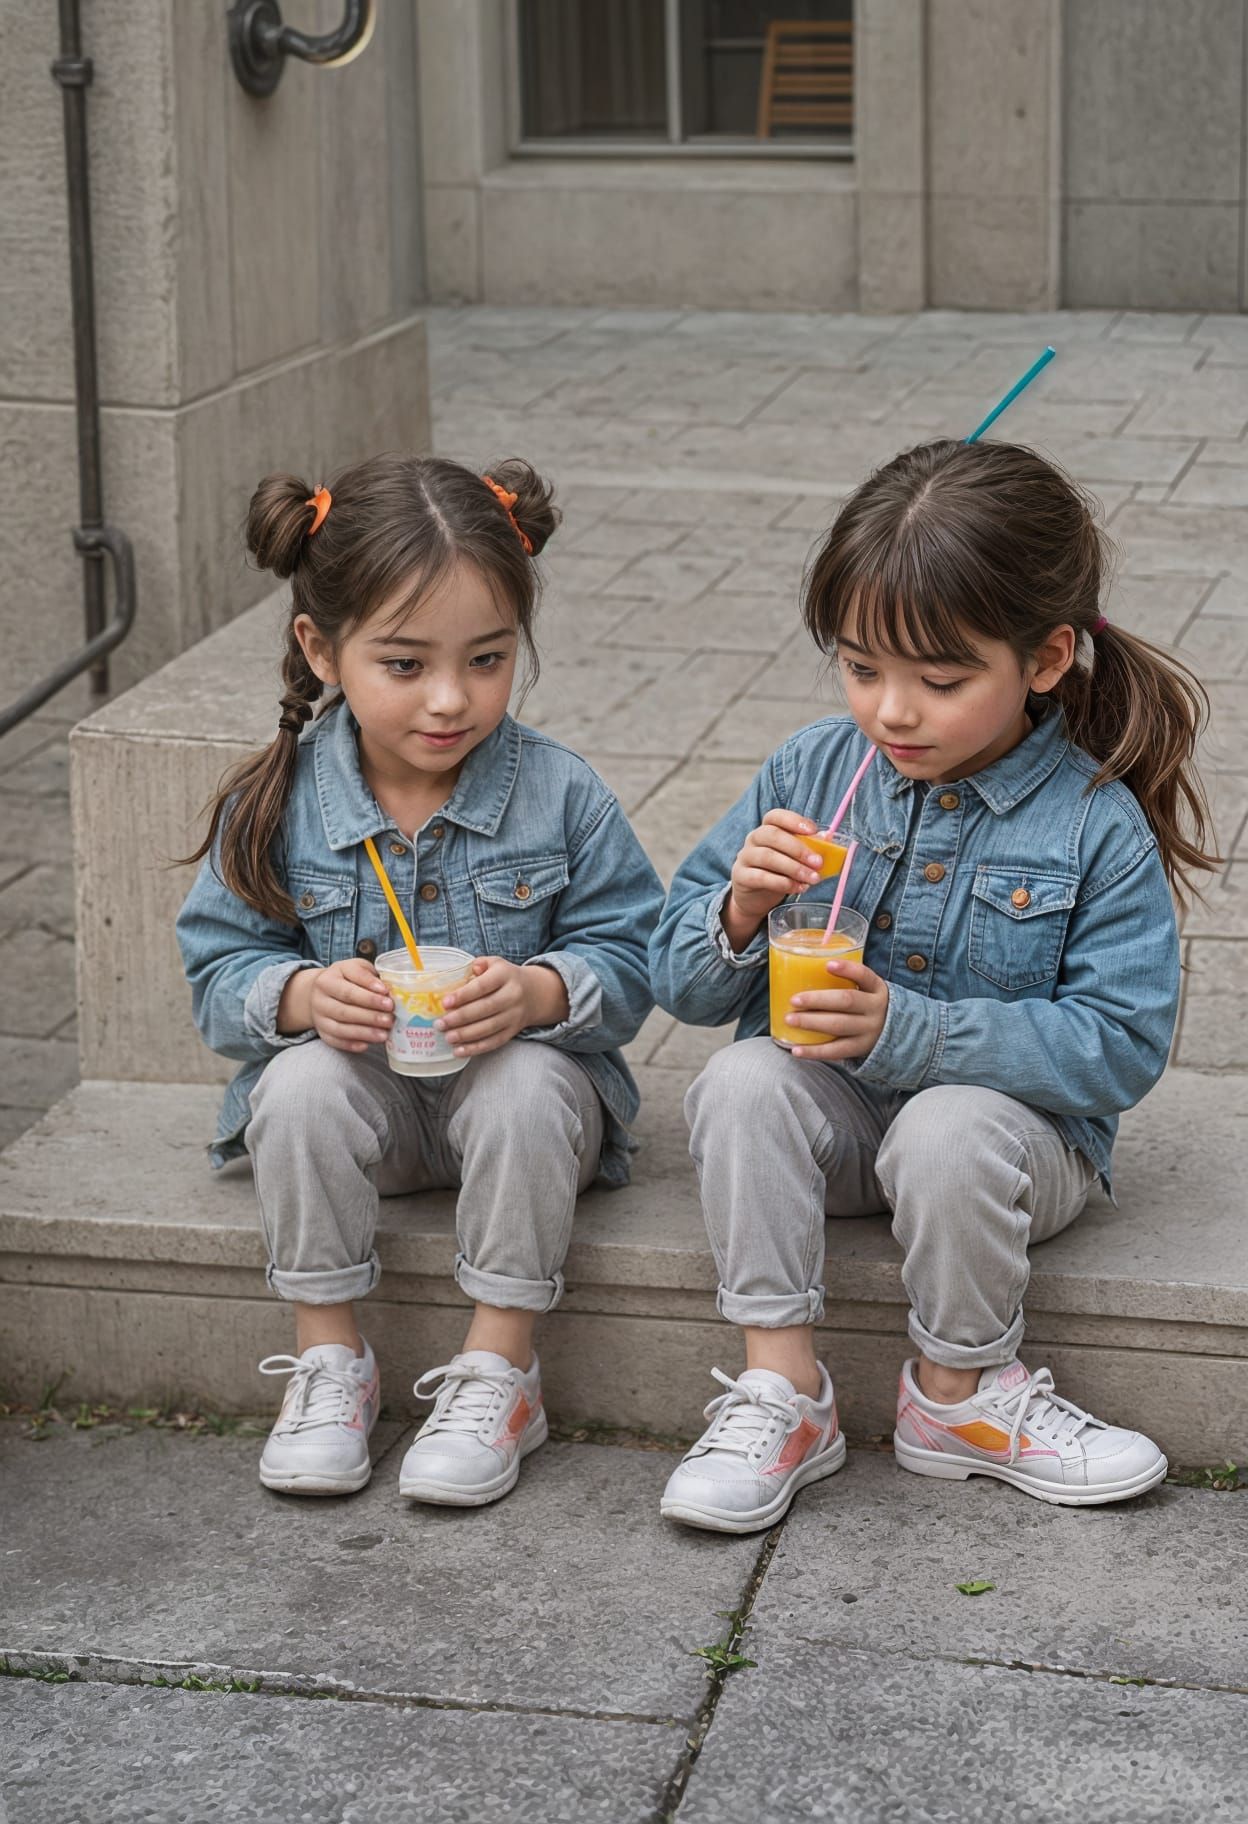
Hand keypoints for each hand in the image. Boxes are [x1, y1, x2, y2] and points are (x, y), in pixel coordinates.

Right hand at [278, 959, 392, 1052]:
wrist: (319, 992)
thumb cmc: (345, 979)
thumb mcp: (355, 968)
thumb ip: (369, 977)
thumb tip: (389, 991)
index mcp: (328, 979)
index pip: (348, 988)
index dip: (368, 994)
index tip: (386, 996)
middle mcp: (320, 998)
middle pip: (345, 1009)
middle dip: (370, 1015)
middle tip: (390, 1019)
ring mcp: (319, 1017)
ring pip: (341, 1028)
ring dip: (364, 1032)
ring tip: (384, 1034)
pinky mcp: (322, 1032)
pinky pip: (336, 1041)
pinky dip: (351, 1045)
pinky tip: (367, 1045)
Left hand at [436, 957, 568, 1057]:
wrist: (536, 993)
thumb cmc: (505, 977)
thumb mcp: (495, 963)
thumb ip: (478, 965)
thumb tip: (462, 973)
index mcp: (505, 975)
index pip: (482, 986)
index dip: (463, 995)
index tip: (445, 1003)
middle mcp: (512, 995)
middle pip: (485, 1009)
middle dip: (460, 1018)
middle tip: (440, 1024)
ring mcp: (514, 1015)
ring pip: (489, 1028)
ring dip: (466, 1035)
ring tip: (447, 1037)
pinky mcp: (513, 1031)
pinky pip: (494, 1042)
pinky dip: (475, 1048)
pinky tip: (459, 1051)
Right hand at [723, 810, 825, 948]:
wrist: (753, 897)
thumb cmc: (777, 872)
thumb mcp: (793, 859)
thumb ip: (809, 848)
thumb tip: (828, 838)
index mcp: (767, 829)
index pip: (775, 816)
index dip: (793, 820)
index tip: (813, 831)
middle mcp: (753, 839)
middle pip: (772, 835)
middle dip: (798, 848)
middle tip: (818, 862)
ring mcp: (745, 857)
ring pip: (767, 856)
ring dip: (793, 868)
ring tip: (812, 879)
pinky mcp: (741, 876)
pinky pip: (760, 877)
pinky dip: (782, 882)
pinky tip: (797, 888)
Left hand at [787, 958, 889, 1061]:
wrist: (893, 1033)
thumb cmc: (867, 1004)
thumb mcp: (866, 989)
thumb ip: (846, 979)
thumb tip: (808, 962)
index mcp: (876, 989)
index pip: (864, 975)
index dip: (847, 969)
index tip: (828, 965)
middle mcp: (875, 1009)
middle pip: (846, 1001)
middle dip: (817, 1000)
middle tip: (794, 1000)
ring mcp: (868, 1030)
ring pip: (838, 1026)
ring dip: (811, 1023)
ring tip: (790, 1020)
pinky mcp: (859, 1048)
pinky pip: (835, 1051)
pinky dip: (814, 1051)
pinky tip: (796, 1050)